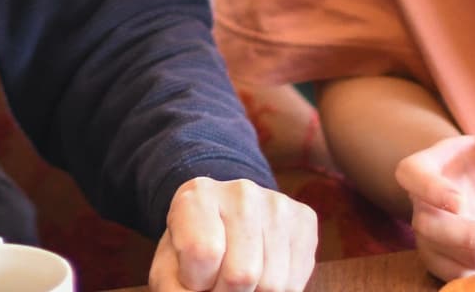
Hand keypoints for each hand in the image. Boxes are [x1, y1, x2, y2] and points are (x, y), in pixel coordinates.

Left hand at [150, 178, 315, 291]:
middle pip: (242, 274)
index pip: (203, 253)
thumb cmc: (193, 251)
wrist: (224, 222)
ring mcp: (277, 204)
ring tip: (237, 280)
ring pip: (272, 284)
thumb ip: (174, 289)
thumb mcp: (170, 268)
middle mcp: (241, 192)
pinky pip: (295, 281)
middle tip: (218, 284)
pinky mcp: (304, 220)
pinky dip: (276, 291)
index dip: (197, 280)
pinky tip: (261, 274)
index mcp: (198, 195)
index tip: (195, 275)